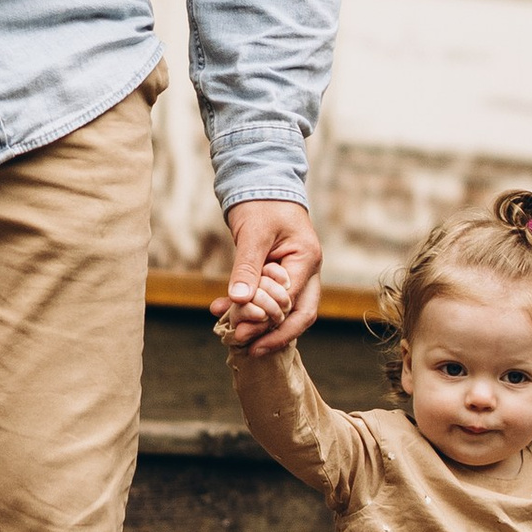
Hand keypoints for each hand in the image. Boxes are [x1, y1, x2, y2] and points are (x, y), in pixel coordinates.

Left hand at [212, 198, 320, 355]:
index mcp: (307, 260)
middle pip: (300, 314)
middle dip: (274, 334)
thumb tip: (240, 300)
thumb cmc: (262, 203)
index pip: (294, 301)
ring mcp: (296, 274)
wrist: (261, 183)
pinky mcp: (280, 275)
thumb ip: (247, 267)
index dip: (271, 321)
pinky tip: (224, 311)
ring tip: (234, 336)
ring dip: (262, 325)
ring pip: (286, 311)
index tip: (245, 333)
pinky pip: (270, 299)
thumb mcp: (253, 234)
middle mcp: (307, 271)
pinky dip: (250, 308)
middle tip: (247, 348)